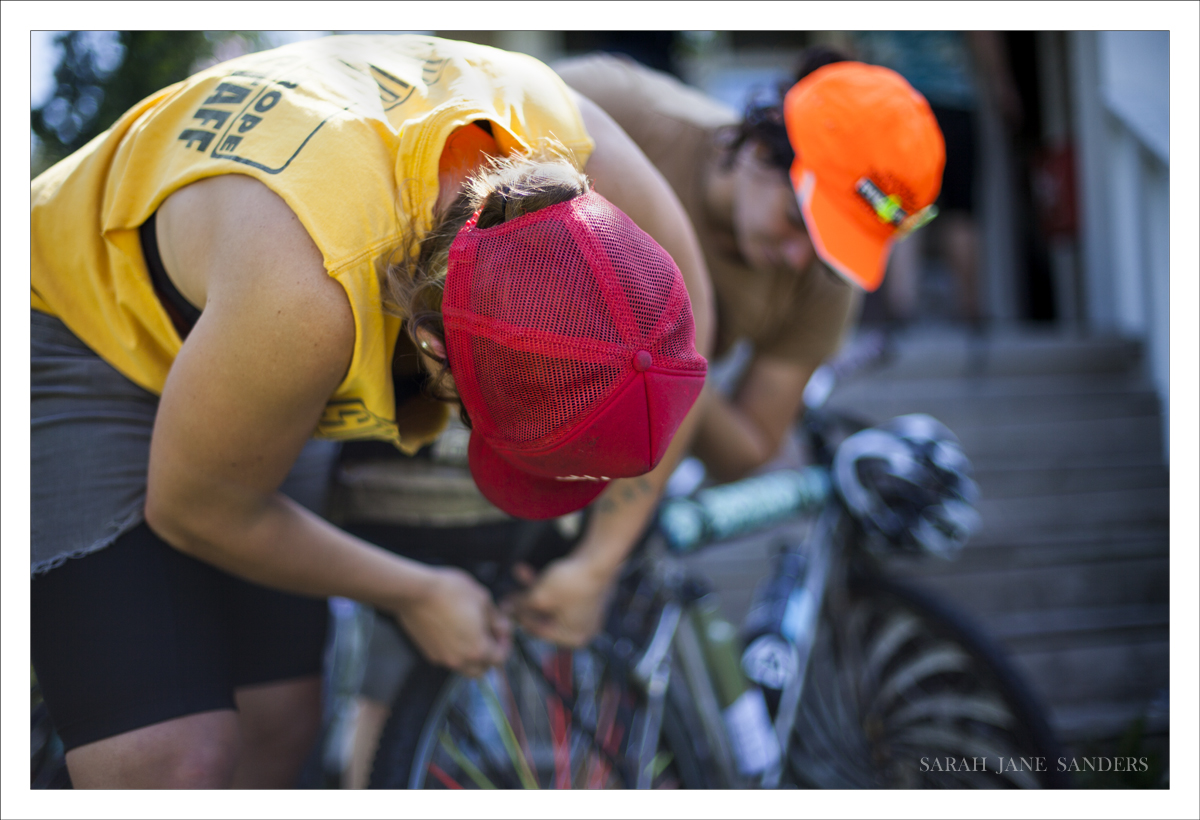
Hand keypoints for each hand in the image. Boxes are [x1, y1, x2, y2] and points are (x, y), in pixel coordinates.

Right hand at [390, 566, 510, 676]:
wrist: (414, 592)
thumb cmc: (450, 592)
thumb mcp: (483, 599)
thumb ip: (497, 619)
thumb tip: (503, 628)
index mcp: (478, 649)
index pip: (500, 659)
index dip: (505, 644)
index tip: (502, 632)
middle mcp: (460, 660)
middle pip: (482, 670)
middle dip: (489, 656)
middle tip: (488, 635)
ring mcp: (443, 659)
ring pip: (464, 667)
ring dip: (471, 657)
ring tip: (470, 634)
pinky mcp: (429, 653)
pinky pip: (448, 659)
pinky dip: (455, 652)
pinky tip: (453, 632)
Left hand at [503, 555, 616, 647]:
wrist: (599, 559)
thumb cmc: (573, 583)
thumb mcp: (539, 596)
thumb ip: (521, 605)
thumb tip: (506, 608)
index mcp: (574, 637)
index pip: (539, 631)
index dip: (520, 618)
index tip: (507, 607)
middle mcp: (583, 627)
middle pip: (545, 616)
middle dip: (526, 601)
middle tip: (510, 593)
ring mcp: (587, 610)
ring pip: (552, 600)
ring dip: (534, 587)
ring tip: (518, 573)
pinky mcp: (587, 592)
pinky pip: (562, 591)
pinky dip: (547, 582)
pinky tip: (530, 569)